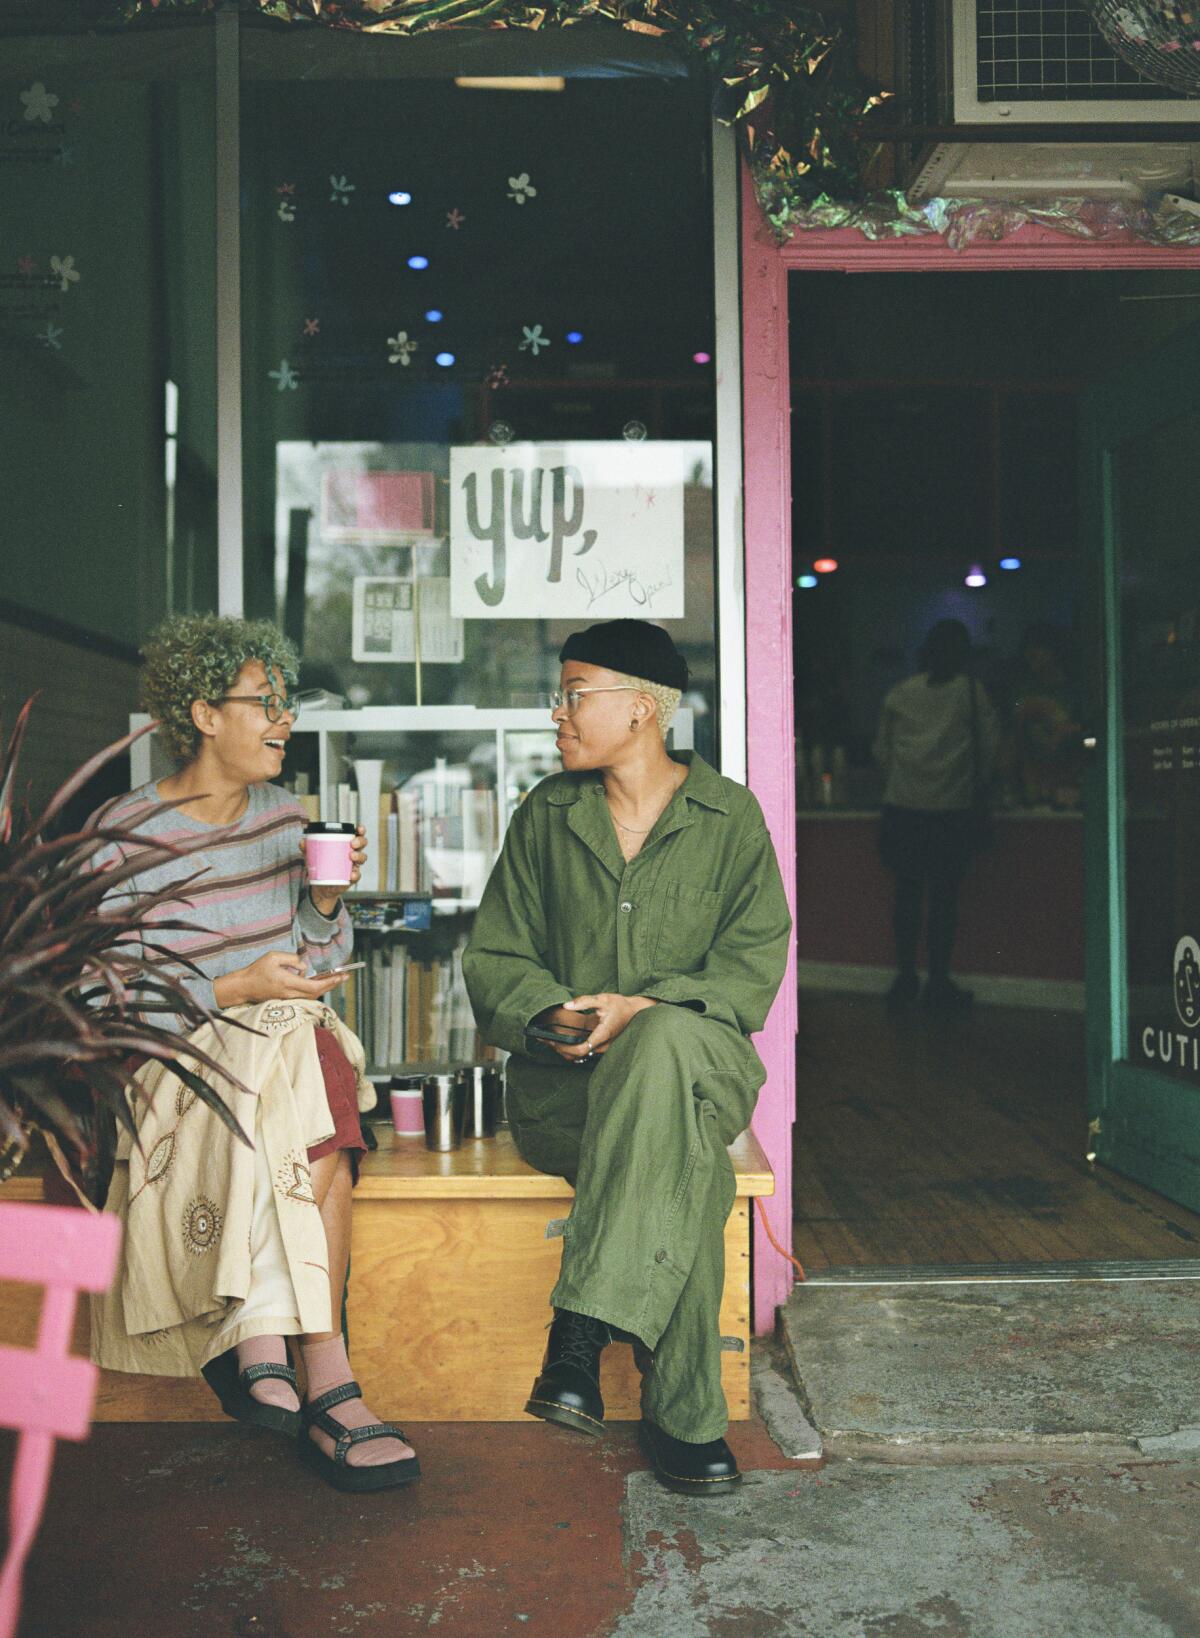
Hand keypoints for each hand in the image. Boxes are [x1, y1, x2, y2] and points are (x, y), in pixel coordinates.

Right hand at [214, 950, 348, 1008]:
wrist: (243, 987)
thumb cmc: (257, 970)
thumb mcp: (273, 957)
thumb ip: (292, 959)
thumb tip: (304, 967)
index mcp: (288, 982)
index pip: (314, 985)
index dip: (330, 981)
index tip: (341, 976)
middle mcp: (290, 993)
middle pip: (317, 992)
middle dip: (332, 985)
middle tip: (344, 976)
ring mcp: (288, 999)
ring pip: (312, 996)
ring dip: (325, 988)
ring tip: (336, 978)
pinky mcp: (286, 1000)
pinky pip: (305, 996)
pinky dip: (316, 990)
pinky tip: (321, 982)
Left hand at [302, 825, 366, 916]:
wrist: (322, 886)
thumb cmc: (321, 866)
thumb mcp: (313, 856)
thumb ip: (307, 849)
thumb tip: (302, 842)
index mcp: (346, 845)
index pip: (356, 835)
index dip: (360, 831)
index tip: (359, 829)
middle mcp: (353, 853)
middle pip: (362, 845)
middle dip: (360, 842)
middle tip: (352, 843)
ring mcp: (354, 866)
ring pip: (362, 858)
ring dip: (359, 856)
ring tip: (351, 856)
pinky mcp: (352, 877)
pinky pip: (357, 875)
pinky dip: (355, 874)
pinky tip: (351, 874)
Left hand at [558, 993, 656, 1061]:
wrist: (636, 1012)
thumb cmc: (621, 1006)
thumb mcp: (603, 999)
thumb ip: (584, 1001)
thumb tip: (567, 1005)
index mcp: (602, 1035)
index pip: (581, 1049)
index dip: (565, 1048)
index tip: (553, 1042)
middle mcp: (602, 1045)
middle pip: (578, 1055)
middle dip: (560, 1049)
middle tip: (545, 1040)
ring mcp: (602, 1048)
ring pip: (581, 1055)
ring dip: (565, 1050)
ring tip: (550, 1040)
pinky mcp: (601, 1047)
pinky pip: (584, 1052)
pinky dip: (572, 1048)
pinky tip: (562, 1040)